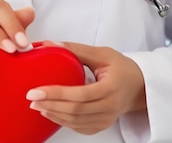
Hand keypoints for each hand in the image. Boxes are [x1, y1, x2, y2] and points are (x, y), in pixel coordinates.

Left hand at [25, 43, 145, 134]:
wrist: (140, 87)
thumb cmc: (122, 68)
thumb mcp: (102, 53)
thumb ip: (77, 50)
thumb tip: (51, 44)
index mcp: (110, 88)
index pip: (80, 95)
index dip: (56, 94)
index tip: (36, 91)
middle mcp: (109, 107)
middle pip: (76, 111)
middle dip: (50, 104)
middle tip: (31, 98)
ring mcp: (106, 119)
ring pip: (76, 122)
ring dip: (54, 114)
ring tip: (37, 105)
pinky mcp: (101, 125)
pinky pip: (80, 127)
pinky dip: (63, 121)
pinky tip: (51, 112)